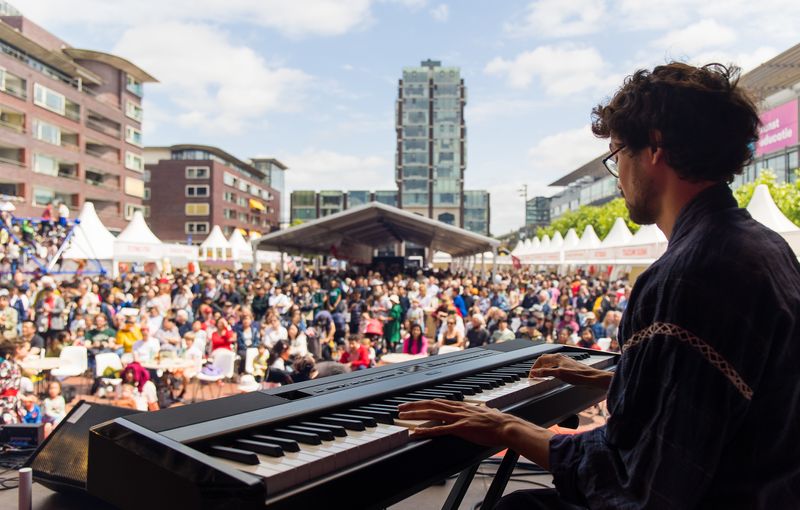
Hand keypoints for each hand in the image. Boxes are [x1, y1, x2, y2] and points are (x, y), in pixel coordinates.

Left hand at [397, 399, 517, 446]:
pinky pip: (440, 429)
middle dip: (413, 406)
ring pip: (432, 414)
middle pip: (430, 405)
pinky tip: (417, 432)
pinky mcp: (461, 428)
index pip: (437, 402)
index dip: (423, 402)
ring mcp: (458, 418)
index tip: (412, 404)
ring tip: (403, 417)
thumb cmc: (497, 422)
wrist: (506, 426)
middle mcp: (457, 409)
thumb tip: (483, 408)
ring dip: (415, 415)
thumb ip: (479, 410)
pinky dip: (426, 430)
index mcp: (460, 406)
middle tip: (400, 408)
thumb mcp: (484, 412)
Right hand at [530, 353, 611, 388]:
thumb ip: (545, 372)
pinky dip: (551, 370)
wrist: (592, 378)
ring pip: (551, 363)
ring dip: (544, 368)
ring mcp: (566, 363)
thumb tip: (534, 372)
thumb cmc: (578, 375)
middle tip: (534, 374)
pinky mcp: (570, 368)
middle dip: (538, 366)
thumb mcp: (559, 374)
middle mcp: (561, 358)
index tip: (531, 374)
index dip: (534, 366)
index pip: (541, 359)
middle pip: (546, 360)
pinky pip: (557, 367)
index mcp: (557, 357)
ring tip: (541, 375)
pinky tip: (553, 376)